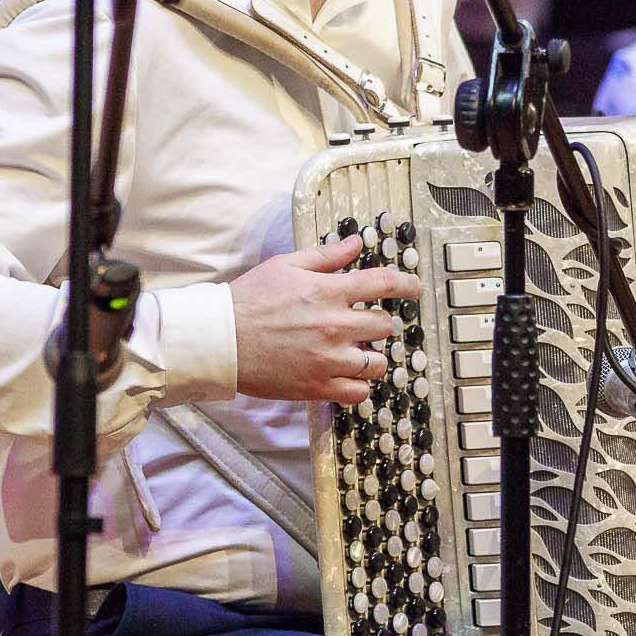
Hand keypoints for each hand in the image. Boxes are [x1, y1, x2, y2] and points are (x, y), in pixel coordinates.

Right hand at [230, 232, 422, 406]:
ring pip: (377, 363)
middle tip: (366, 325)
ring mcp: (328, 360)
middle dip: (380, 324)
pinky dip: (359, 385)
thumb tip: (354, 243)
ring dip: (372, 357)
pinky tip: (348, 377)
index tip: (415, 288)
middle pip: (385, 325)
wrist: (220, 341)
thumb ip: (325, 256)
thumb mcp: (286, 266)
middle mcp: (335, 326)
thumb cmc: (248, 301)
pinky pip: (359, 392)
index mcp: (329, 292)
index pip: (383, 284)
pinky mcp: (317, 387)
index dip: (406, 284)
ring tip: (358, 354)